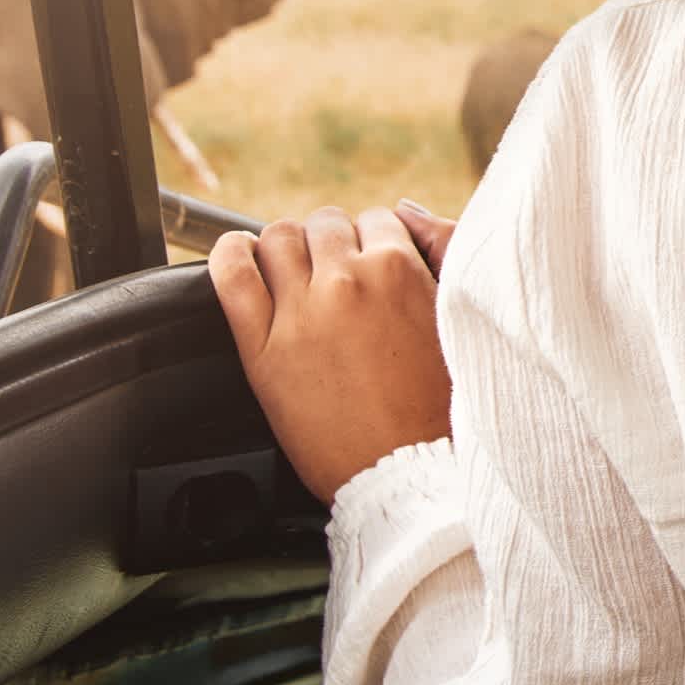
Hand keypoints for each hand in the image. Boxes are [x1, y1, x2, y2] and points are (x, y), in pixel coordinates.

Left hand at [209, 202, 459, 501]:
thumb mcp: (457, 317)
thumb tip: (404, 211)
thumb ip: (442, 251)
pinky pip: (231, 276)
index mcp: (401, 270)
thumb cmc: (443, 405)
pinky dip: (228, 255)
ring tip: (293, 272)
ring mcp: (301, 312)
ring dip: (287, 248)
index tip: (370, 263)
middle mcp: (348, 281)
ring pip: (277, 239)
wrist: (409, 472)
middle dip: (331, 242)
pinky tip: (238, 257)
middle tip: (335, 275)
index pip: (376, 219)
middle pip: (325, 224)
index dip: (373, 240)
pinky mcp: (263, 348)